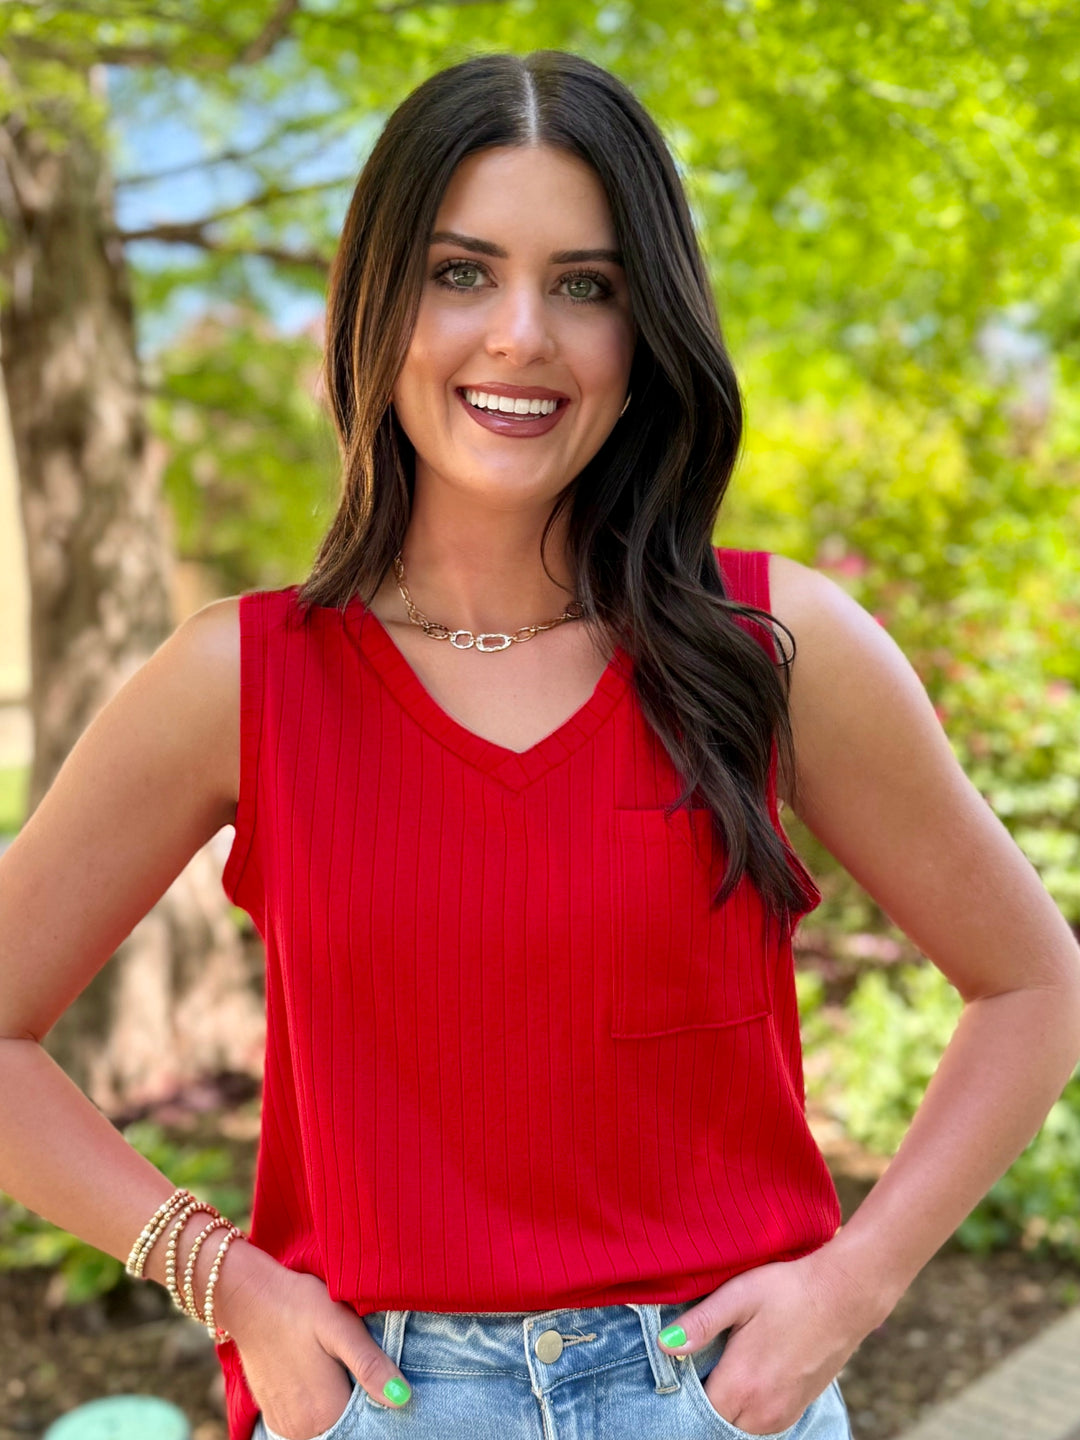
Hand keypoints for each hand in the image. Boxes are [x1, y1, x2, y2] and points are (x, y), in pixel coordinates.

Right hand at [213, 1243, 411, 1439]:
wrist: (250, 1297)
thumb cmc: (299, 1305)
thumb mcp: (341, 1326)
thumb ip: (370, 1365)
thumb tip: (403, 1398)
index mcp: (325, 1412)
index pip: (368, 1420)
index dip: (375, 1395)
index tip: (371, 1367)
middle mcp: (303, 1430)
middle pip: (346, 1423)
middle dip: (355, 1398)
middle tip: (348, 1359)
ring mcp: (285, 1426)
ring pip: (327, 1424)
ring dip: (336, 1402)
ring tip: (333, 1364)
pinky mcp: (273, 1416)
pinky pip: (307, 1422)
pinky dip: (317, 1404)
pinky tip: (317, 1372)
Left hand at [658, 1242, 887, 1435]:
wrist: (844, 1295)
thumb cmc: (788, 1289)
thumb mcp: (738, 1295)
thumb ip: (700, 1323)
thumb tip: (663, 1345)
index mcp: (743, 1384)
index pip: (697, 1411)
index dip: (684, 1392)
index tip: (682, 1368)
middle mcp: (763, 1411)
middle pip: (718, 1422)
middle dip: (705, 1401)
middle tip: (702, 1364)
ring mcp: (785, 1414)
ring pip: (741, 1426)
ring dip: (728, 1407)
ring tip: (725, 1368)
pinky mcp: (799, 1408)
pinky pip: (762, 1424)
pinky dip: (750, 1409)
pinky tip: (748, 1376)